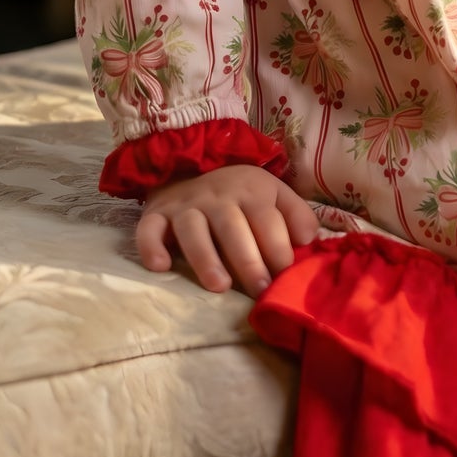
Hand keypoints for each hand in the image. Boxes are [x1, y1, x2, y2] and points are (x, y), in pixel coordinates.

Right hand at [136, 165, 321, 296]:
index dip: (279, 249)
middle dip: (247, 260)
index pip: (267, 220)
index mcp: (251, 191)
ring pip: (192, 229)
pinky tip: (160, 266)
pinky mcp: (156, 215)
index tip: (285, 277)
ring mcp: (185, 206)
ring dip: (205, 257)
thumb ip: (296, 216)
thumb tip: (308, 241)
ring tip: (219, 286)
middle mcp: (217, 197)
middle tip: (259, 290)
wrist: (191, 166)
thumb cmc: (241, 194)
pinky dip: (151, 247)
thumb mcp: (274, 195)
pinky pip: (149, 230)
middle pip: (232, 227)